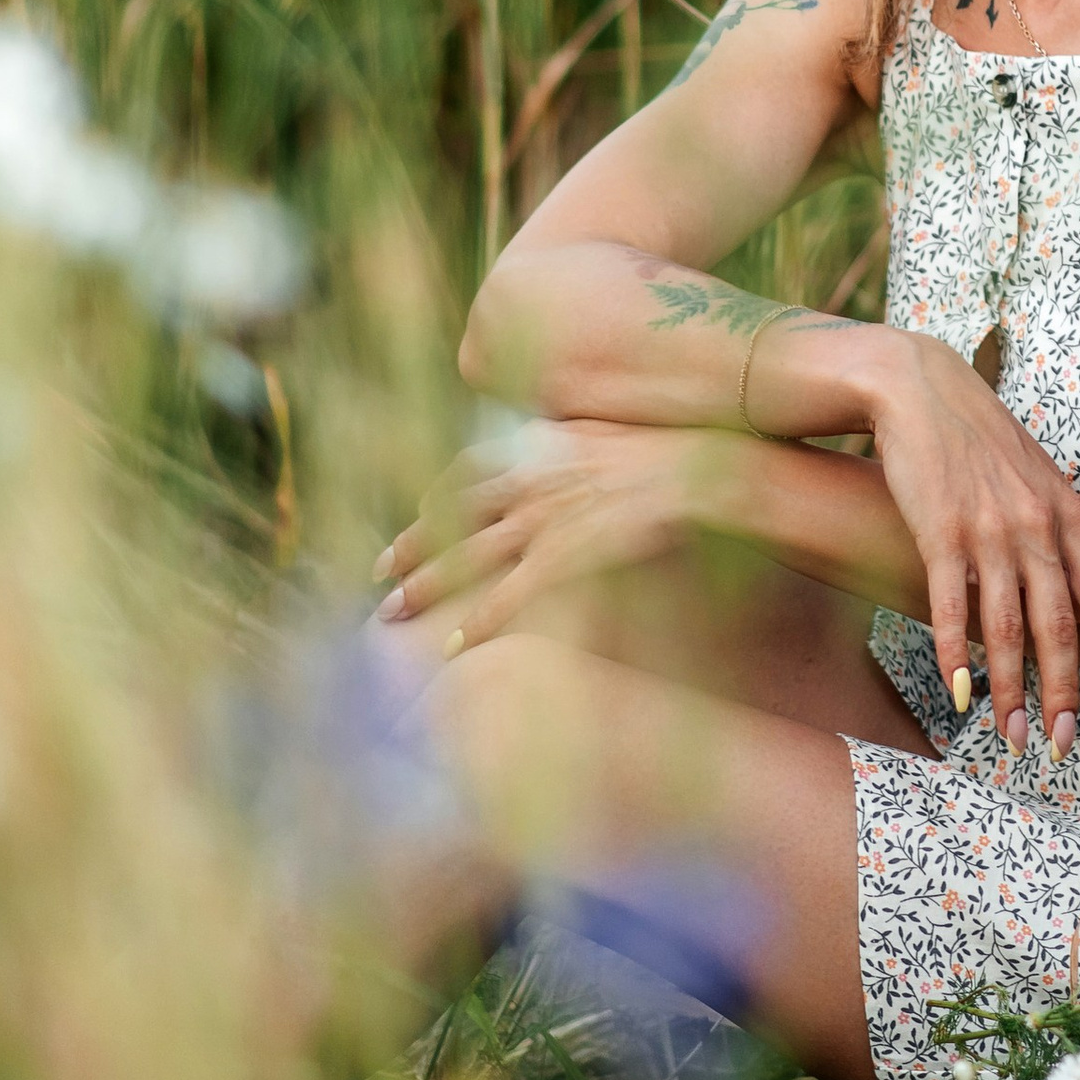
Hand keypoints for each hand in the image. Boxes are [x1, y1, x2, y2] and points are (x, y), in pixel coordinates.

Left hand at [373, 418, 700, 646]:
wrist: (701, 468)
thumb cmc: (669, 450)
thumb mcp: (611, 431)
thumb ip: (577, 443)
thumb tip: (571, 451)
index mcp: (538, 447)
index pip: (469, 468)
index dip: (437, 493)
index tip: (420, 511)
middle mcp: (529, 481)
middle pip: (450, 514)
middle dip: (410, 543)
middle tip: (378, 571)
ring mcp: (542, 518)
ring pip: (464, 555)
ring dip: (424, 585)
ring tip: (390, 612)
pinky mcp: (563, 555)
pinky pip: (509, 596)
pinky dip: (478, 623)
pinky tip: (454, 647)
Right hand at [861, 334, 1079, 755]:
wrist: (919, 387)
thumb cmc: (978, 436)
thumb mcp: (1035, 474)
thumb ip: (1057, 525)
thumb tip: (1075, 578)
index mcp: (1067, 513)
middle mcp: (1036, 526)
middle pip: (1059, 625)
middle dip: (1064, 692)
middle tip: (1064, 745)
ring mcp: (989, 530)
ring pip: (1007, 628)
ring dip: (1010, 691)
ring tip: (1011, 738)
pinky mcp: (939, 532)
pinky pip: (952, 607)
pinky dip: (956, 656)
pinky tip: (960, 695)